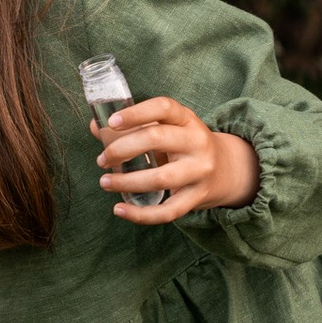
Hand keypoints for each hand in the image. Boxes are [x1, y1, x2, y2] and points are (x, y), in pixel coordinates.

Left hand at [92, 98, 257, 223]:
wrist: (225, 169)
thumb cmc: (182, 145)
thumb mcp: (166, 129)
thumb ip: (132, 127)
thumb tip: (96, 127)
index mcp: (187, 119)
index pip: (163, 108)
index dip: (136, 113)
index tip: (111, 122)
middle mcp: (197, 142)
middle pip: (156, 139)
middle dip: (122, 149)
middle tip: (102, 159)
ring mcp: (200, 171)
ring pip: (160, 178)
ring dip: (126, 182)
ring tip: (105, 182)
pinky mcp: (197, 197)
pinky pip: (168, 211)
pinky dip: (141, 214)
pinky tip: (119, 209)